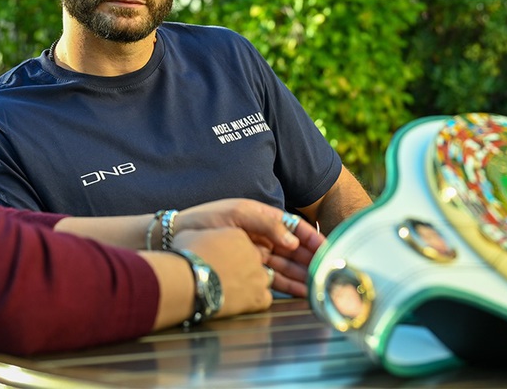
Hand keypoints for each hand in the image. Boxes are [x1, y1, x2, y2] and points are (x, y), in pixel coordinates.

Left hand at [175, 198, 323, 297]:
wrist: (179, 238)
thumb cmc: (207, 219)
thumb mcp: (237, 213)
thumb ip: (266, 223)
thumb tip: (292, 241)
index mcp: (263, 217)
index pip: (294, 227)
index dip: (311, 237)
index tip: (326, 248)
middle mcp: (264, 236)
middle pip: (294, 249)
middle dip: (311, 260)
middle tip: (327, 272)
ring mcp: (258, 253)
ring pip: (287, 265)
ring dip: (303, 275)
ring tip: (317, 286)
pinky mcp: (250, 269)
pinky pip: (274, 277)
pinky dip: (288, 285)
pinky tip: (301, 292)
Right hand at [176, 227, 272, 318]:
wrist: (190, 280)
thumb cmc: (188, 257)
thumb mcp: (191, 235)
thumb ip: (203, 237)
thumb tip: (198, 241)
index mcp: (239, 236)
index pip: (242, 244)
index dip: (231, 254)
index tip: (222, 260)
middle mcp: (252, 253)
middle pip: (254, 260)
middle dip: (242, 267)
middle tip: (227, 275)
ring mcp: (257, 275)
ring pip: (263, 278)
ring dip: (252, 283)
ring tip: (233, 289)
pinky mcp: (257, 297)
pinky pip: (265, 298)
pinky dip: (256, 300)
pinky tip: (241, 301)